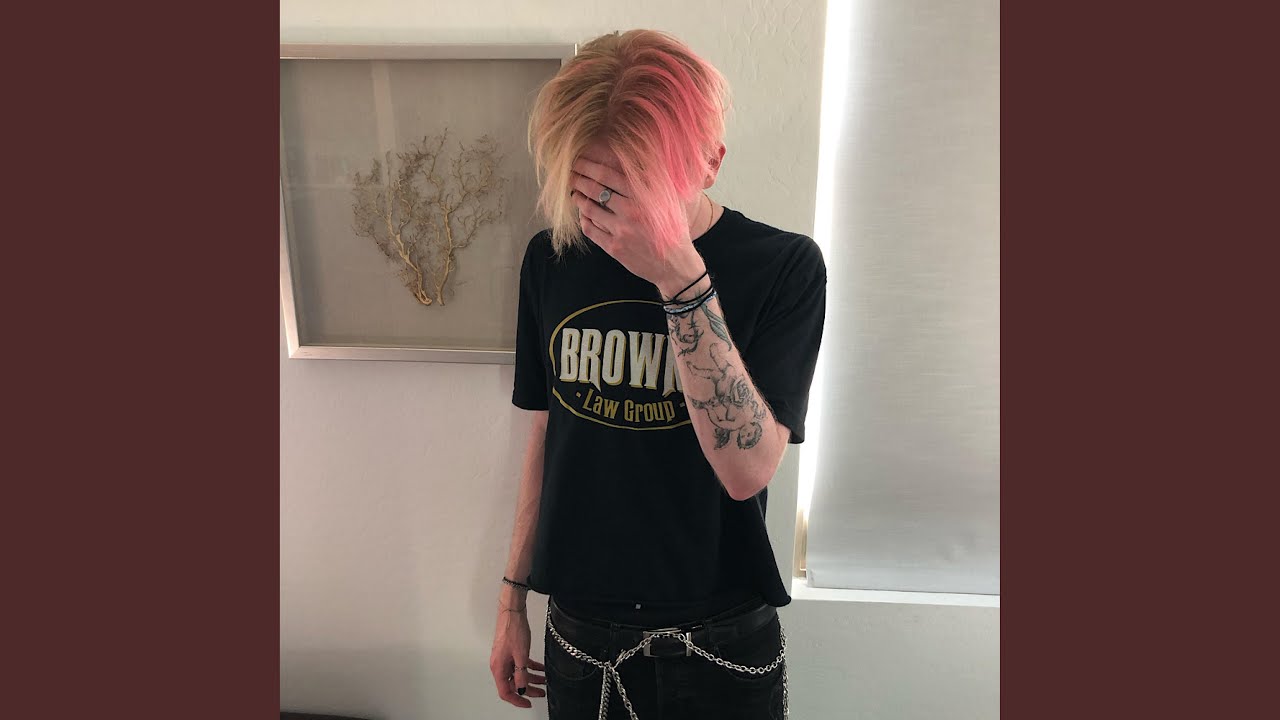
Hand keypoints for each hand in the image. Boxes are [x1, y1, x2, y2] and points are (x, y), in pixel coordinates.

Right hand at [489, 601, 546, 707]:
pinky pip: (520, 664)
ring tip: (544, 681)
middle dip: (528, 690)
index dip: (517, 699)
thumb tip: (522, 689)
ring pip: (518, 674)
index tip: (528, 703)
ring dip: (531, 678)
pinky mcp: (510, 651)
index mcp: (498, 668)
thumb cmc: (513, 629)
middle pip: (513, 684)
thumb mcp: (521, 655)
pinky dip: (530, 667)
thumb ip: (521, 674)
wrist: (512, 611)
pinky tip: (540, 669)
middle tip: (540, 693)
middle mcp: (500, 665)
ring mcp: (505, 658)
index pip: (505, 692)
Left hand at [569, 157, 706, 297]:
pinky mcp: (614, 247)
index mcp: (643, 195)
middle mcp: (631, 211)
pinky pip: (590, 229)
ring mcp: (621, 230)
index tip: (579, 161)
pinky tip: (583, 213)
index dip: (589, 166)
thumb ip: (656, 179)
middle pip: (595, 189)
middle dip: (579, 179)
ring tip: (575, 192)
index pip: (607, 174)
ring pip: (589, 209)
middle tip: (572, 174)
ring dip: (578, 198)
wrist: (675, 264)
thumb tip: (640, 157)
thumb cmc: (674, 229)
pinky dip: (584, 218)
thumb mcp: (671, 199)